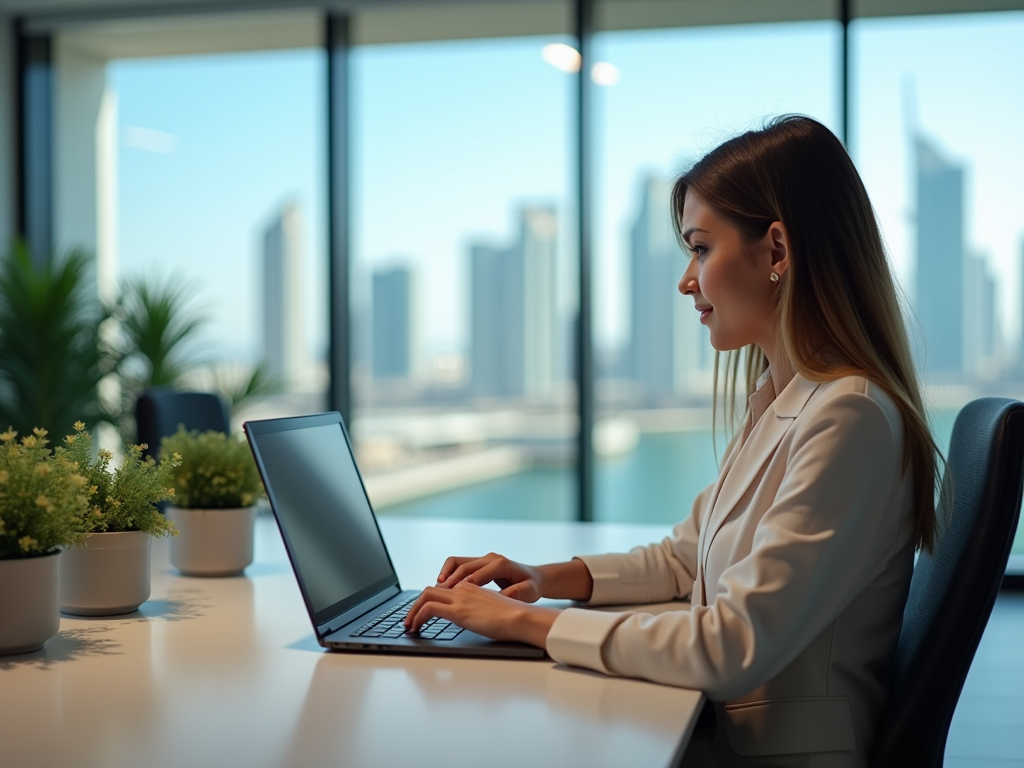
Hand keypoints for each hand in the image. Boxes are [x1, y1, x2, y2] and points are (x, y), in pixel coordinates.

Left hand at [404, 581, 558, 646]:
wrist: (521, 617)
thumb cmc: (513, 618)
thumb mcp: (492, 610)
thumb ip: (479, 610)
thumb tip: (475, 620)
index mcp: (472, 588)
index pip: (444, 589)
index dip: (431, 600)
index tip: (424, 613)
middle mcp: (463, 589)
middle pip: (430, 590)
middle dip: (416, 604)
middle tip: (411, 620)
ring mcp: (459, 598)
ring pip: (425, 596)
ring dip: (413, 611)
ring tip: (410, 625)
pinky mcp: (457, 611)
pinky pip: (428, 608)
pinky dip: (417, 617)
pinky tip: (416, 627)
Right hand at [435, 553, 544, 602]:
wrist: (535, 577)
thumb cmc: (532, 586)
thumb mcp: (529, 592)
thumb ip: (517, 594)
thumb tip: (504, 596)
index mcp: (500, 564)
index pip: (476, 574)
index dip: (462, 586)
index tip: (451, 597)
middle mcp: (490, 558)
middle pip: (463, 565)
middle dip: (449, 581)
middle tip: (437, 595)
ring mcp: (483, 559)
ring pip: (457, 562)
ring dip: (445, 574)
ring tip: (437, 590)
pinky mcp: (479, 563)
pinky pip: (458, 565)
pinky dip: (449, 573)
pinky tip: (443, 587)